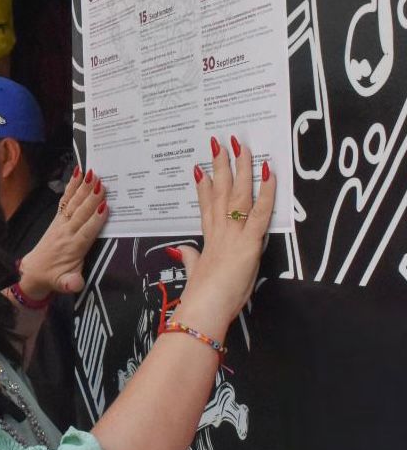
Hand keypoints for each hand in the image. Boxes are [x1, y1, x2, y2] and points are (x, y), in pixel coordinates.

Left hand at [19, 167, 108, 298]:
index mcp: (72, 248)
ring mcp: (61, 223)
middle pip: (81, 213)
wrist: (34, 271)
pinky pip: (65, 200)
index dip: (95, 220)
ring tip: (91, 174)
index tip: (105, 207)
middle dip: (91, 198)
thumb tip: (75, 284)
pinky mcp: (58, 218)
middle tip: (102, 183)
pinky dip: (71, 186)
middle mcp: (66, 232)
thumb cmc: (54, 277)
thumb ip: (69, 283)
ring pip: (73, 203)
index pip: (86, 232)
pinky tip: (77, 173)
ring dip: (82, 188)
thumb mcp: (63, 284)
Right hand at [170, 136, 275, 337]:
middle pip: (219, 191)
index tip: (200, 167)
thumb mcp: (194, 272)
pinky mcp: (249, 241)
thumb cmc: (202, 295)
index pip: (206, 205)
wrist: (205, 307)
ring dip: (240, 167)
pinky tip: (268, 173)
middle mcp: (219, 229)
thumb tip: (181, 249)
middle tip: (219, 143)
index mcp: (208, 238)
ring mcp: (233, 232)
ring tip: (240, 146)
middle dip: (220, 165)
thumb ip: (189, 257)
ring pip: (237, 193)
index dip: (203, 185)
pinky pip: (261, 211)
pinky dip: (266, 191)